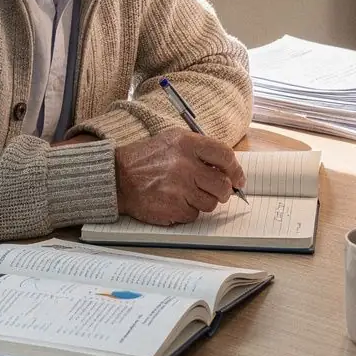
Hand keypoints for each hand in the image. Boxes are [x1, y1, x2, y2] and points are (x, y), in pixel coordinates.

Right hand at [114, 130, 245, 225]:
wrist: (117, 178)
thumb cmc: (145, 160)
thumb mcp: (171, 141)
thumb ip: (199, 150)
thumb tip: (227, 167)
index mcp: (186, 144)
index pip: (225, 156)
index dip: (236, 170)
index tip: (238, 179)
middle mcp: (185, 165)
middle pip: (223, 184)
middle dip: (223, 191)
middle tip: (217, 191)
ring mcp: (179, 188)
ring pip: (211, 203)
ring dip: (203, 201)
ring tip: (186, 194)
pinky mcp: (173, 208)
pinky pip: (194, 214)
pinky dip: (187, 211)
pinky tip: (174, 201)